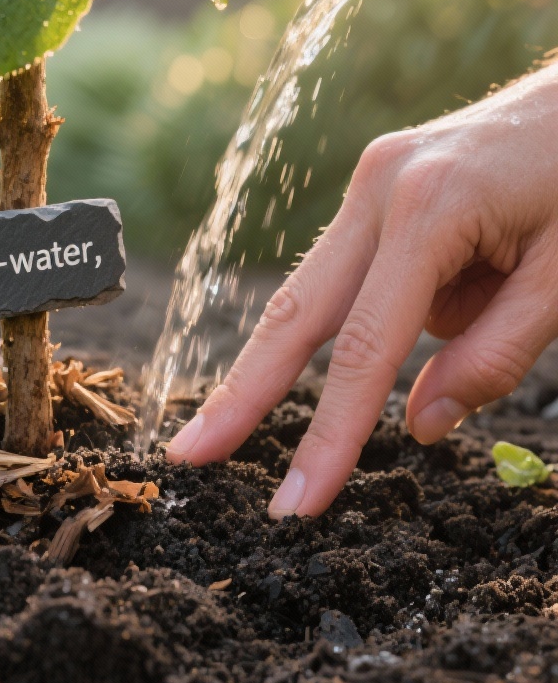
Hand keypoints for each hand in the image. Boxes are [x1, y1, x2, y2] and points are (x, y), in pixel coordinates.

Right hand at [166, 65, 557, 517]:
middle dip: (243, 391)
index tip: (295, 504)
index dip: (328, 435)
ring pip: (322, 290)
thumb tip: (420, 425)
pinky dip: (392, 304)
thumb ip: (495, 355)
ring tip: (402, 331)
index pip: (365, 348)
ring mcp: (373, 178)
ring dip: (326, 349)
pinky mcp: (380, 182)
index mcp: (428, 207)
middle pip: (295, 311)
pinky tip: (482, 271)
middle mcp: (380, 186)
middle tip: (188, 456)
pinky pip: (368, 268)